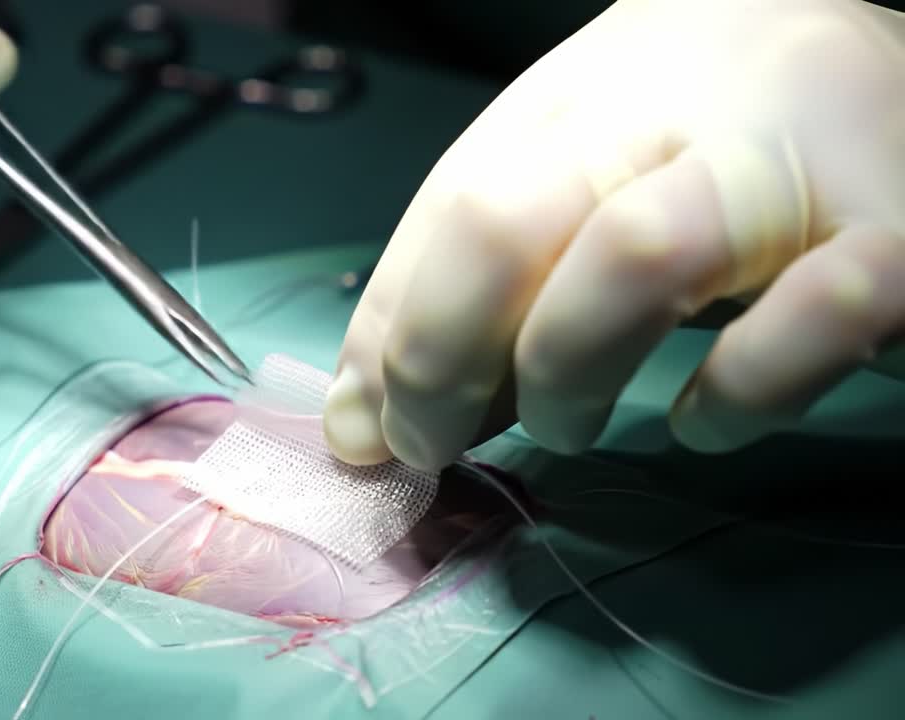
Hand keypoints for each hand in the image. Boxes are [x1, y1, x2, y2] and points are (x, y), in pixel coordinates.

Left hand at [323, 0, 904, 470]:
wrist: (890, 63)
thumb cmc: (703, 131)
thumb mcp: (568, 175)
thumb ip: (466, 279)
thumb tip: (366, 419)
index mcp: (585, 98)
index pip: (457, 207)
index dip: (395, 336)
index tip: (365, 430)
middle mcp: (679, 115)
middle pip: (514, 218)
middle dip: (439, 355)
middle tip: (427, 445)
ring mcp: (791, 173)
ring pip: (641, 255)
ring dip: (565, 370)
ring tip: (564, 424)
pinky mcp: (900, 242)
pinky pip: (817, 316)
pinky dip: (740, 391)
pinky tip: (703, 417)